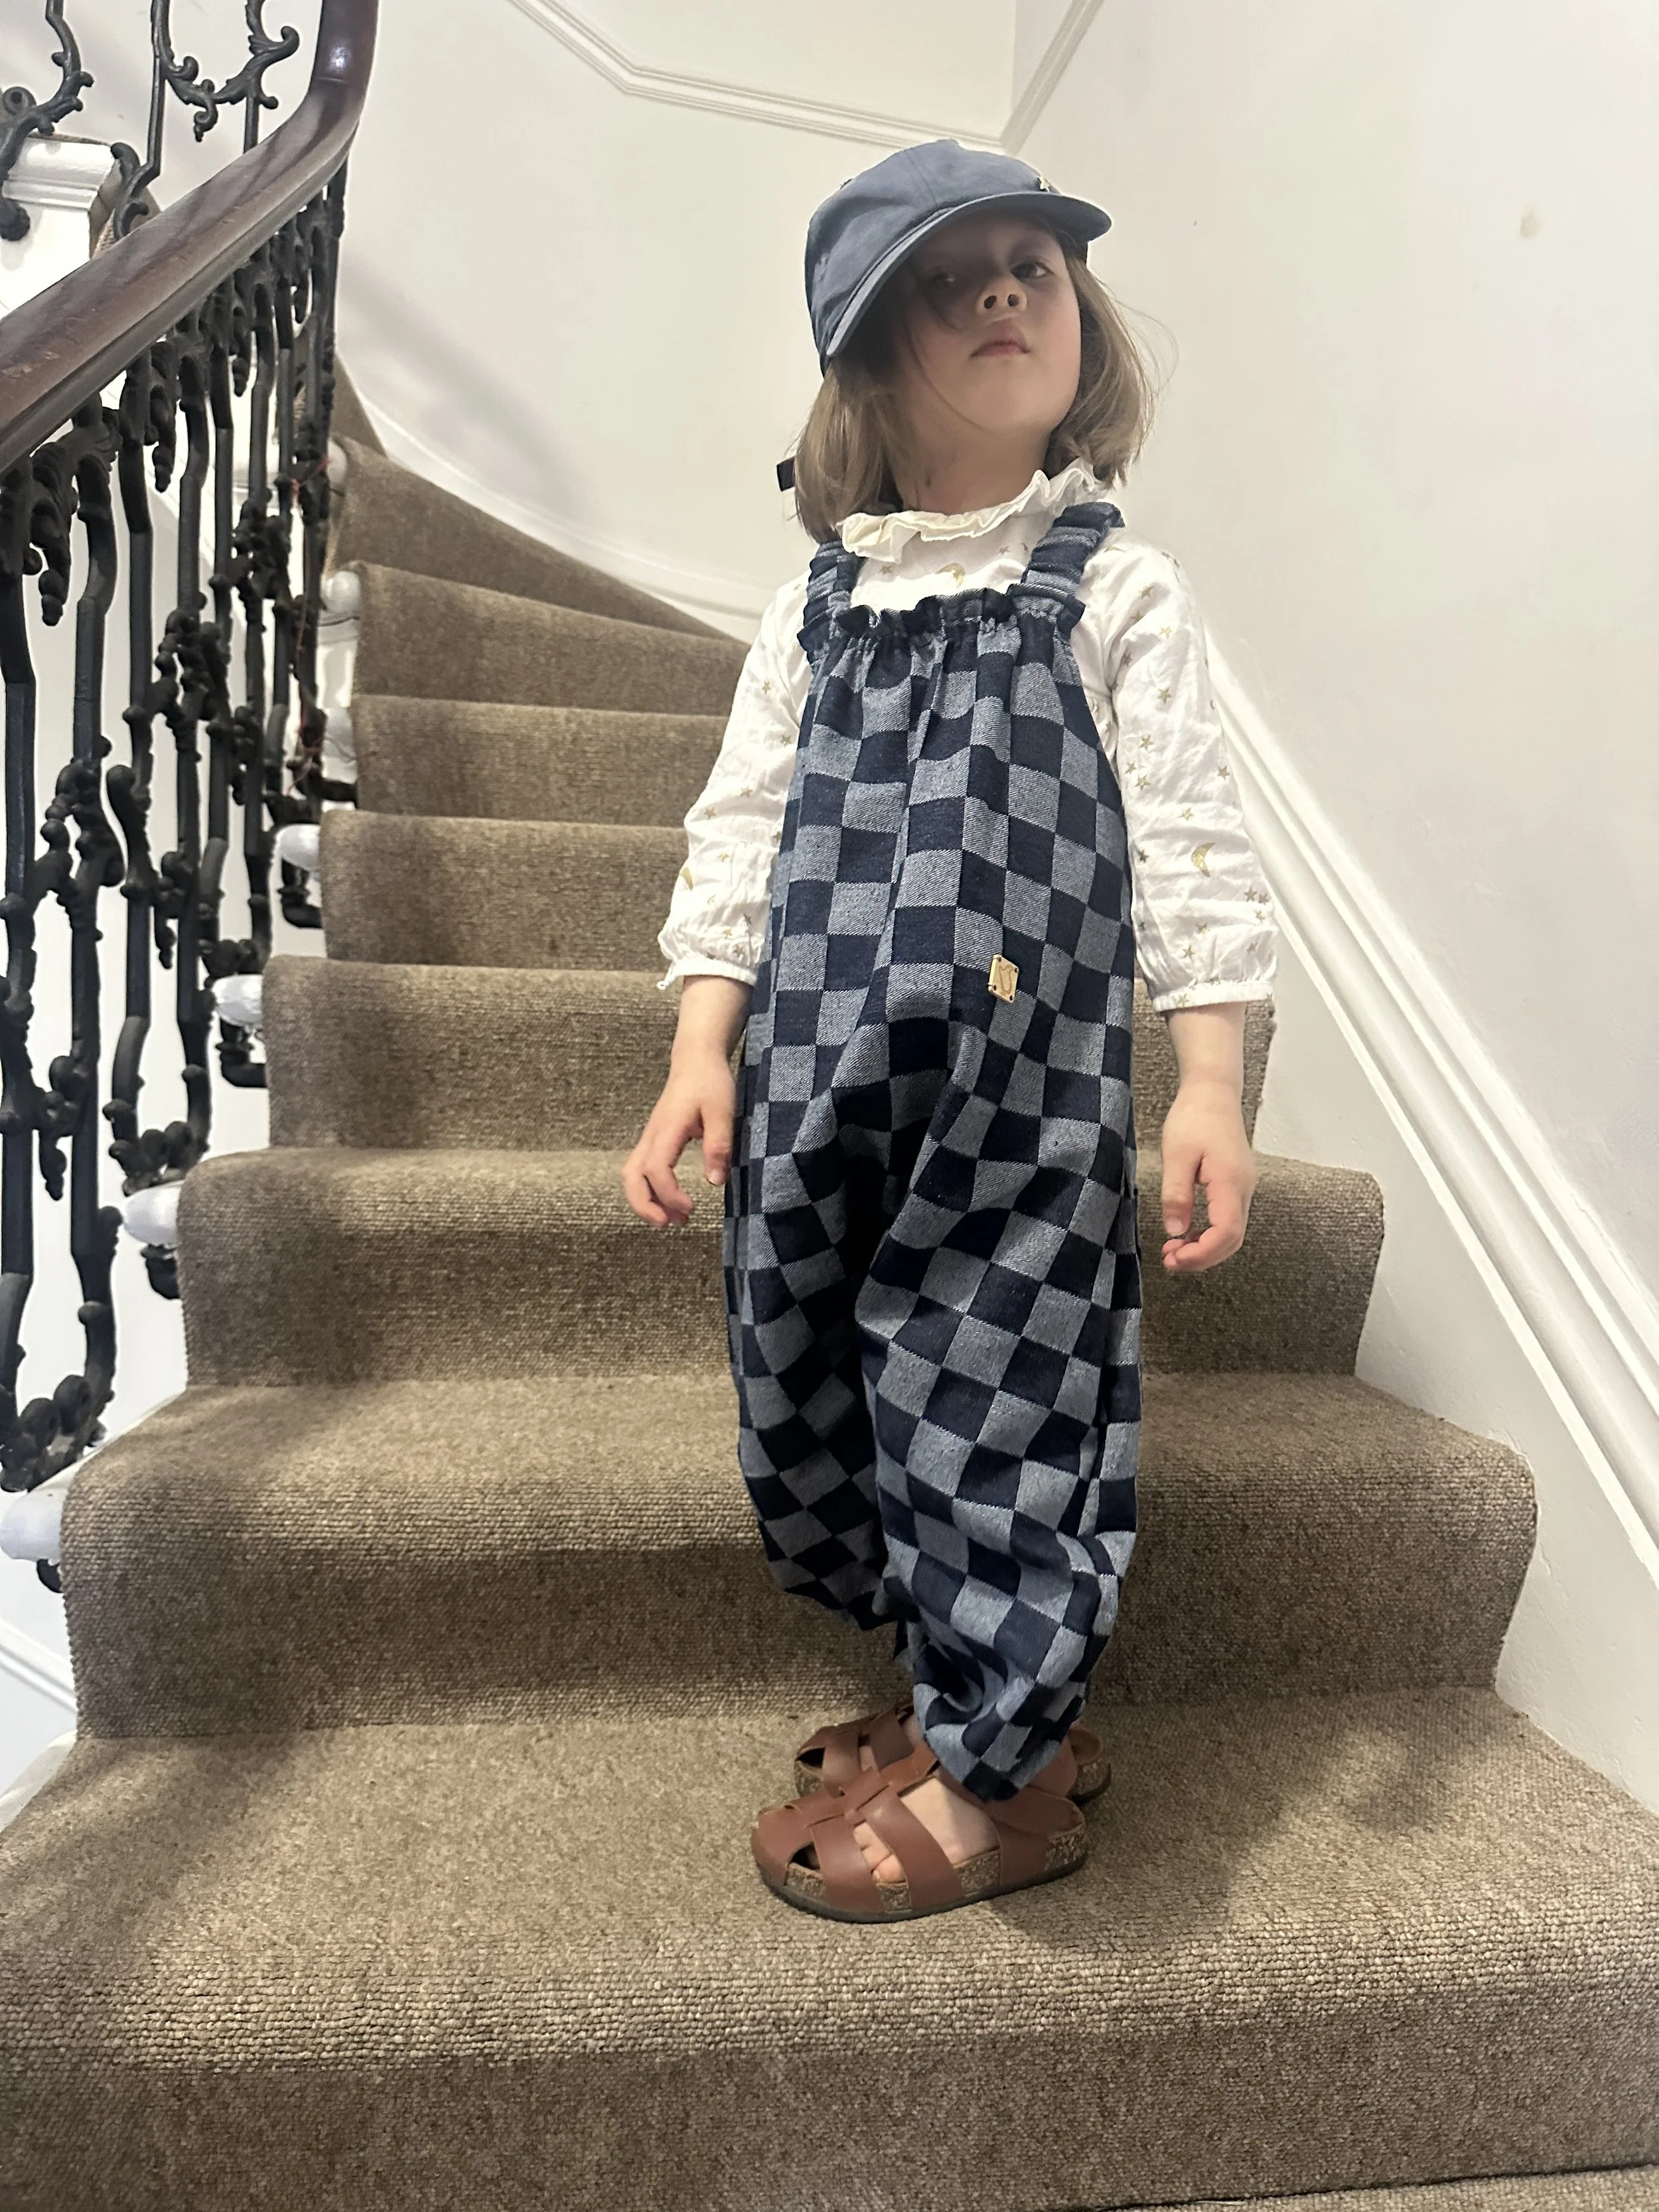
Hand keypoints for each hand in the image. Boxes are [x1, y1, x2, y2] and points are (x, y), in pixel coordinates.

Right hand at [622, 1053, 735, 1225]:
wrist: (695, 1060)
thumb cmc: (710, 1083)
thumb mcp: (722, 1110)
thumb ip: (718, 1145)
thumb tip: (714, 1182)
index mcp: (667, 1129)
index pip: (656, 1169)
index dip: (669, 1194)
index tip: (692, 1208)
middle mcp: (652, 1136)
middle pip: (631, 1176)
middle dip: (644, 1205)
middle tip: (670, 1224)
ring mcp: (649, 1138)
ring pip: (632, 1175)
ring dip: (646, 1201)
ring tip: (673, 1219)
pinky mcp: (654, 1141)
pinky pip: (640, 1170)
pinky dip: (649, 1191)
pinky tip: (669, 1201)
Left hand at [1159, 1077, 1255, 1271]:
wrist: (1213, 1092)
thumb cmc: (1194, 1117)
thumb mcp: (1176, 1155)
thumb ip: (1176, 1195)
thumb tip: (1175, 1231)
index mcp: (1231, 1181)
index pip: (1226, 1232)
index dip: (1203, 1254)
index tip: (1175, 1259)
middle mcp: (1243, 1188)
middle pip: (1233, 1239)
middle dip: (1203, 1257)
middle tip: (1170, 1261)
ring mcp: (1243, 1187)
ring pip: (1232, 1232)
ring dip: (1205, 1247)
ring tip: (1174, 1251)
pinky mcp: (1236, 1184)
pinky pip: (1228, 1219)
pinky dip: (1209, 1234)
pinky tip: (1187, 1234)